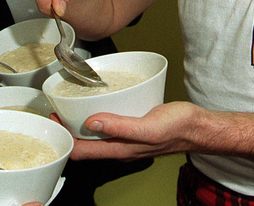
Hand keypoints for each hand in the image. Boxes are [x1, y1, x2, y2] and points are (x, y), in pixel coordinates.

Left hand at [69, 102, 198, 160]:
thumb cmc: (178, 128)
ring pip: (95, 136)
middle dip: (68, 129)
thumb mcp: (148, 126)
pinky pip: (109, 126)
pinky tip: (97, 103)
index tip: (55, 117)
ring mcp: (126, 140)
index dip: (64, 137)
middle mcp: (120, 148)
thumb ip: (120, 126)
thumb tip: (91, 123)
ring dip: (80, 124)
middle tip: (58, 108)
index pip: (81, 151)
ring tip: (71, 105)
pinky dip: (96, 117)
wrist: (198, 127)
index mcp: (121, 150)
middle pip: (85, 145)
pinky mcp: (133, 129)